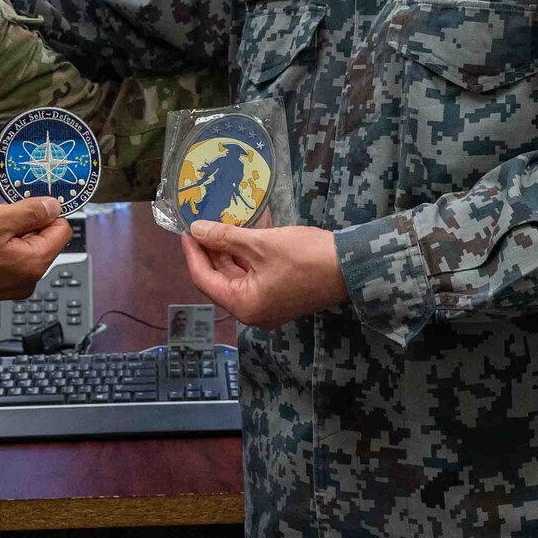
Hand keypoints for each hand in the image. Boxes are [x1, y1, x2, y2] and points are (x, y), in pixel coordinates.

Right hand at [0, 197, 69, 323]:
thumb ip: (30, 212)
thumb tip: (55, 206)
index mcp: (35, 264)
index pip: (62, 230)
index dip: (44, 212)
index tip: (19, 205)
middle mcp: (28, 281)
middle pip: (41, 240)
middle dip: (22, 224)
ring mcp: (9, 288)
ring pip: (20, 249)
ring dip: (5, 235)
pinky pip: (4, 260)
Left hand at [180, 222, 347, 329]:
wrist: (351, 267)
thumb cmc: (304, 257)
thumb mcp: (260, 243)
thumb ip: (224, 237)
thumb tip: (197, 230)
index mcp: (244, 305)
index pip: (204, 280)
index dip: (193, 253)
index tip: (186, 230)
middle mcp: (253, 312)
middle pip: (220, 280)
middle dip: (210, 252)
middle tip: (201, 225)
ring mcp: (268, 306)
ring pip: (237, 277)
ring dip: (228, 253)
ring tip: (218, 226)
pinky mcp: (281, 296)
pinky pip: (254, 277)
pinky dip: (246, 257)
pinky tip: (242, 234)